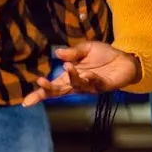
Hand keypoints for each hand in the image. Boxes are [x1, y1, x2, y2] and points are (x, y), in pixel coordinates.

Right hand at [21, 41, 142, 105]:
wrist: (125, 58)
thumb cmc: (104, 55)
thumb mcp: (86, 48)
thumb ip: (72, 52)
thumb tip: (57, 53)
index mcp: (71, 76)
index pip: (53, 87)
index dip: (40, 94)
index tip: (26, 103)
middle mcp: (78, 84)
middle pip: (60, 91)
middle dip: (50, 89)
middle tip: (41, 82)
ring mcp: (90, 87)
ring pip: (77, 86)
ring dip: (72, 77)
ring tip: (68, 66)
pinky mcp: (103, 86)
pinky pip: (94, 84)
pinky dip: (90, 79)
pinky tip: (87, 73)